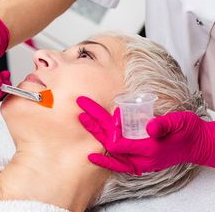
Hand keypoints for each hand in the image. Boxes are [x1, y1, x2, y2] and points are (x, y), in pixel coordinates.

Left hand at [77, 96, 214, 174]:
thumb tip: (149, 127)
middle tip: (81, 112)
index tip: (95, 113)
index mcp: (150, 150)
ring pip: (112, 151)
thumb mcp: (180, 123)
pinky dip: (105, 160)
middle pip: (110, 144)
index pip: (119, 143)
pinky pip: (118, 162)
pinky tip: (92, 156)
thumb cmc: (187, 132)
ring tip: (84, 120)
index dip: (106, 129)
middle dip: (94, 127)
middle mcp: (141, 159)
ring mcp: (139, 162)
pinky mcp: (139, 160)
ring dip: (97, 135)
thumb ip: (164, 125)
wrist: (195, 145)